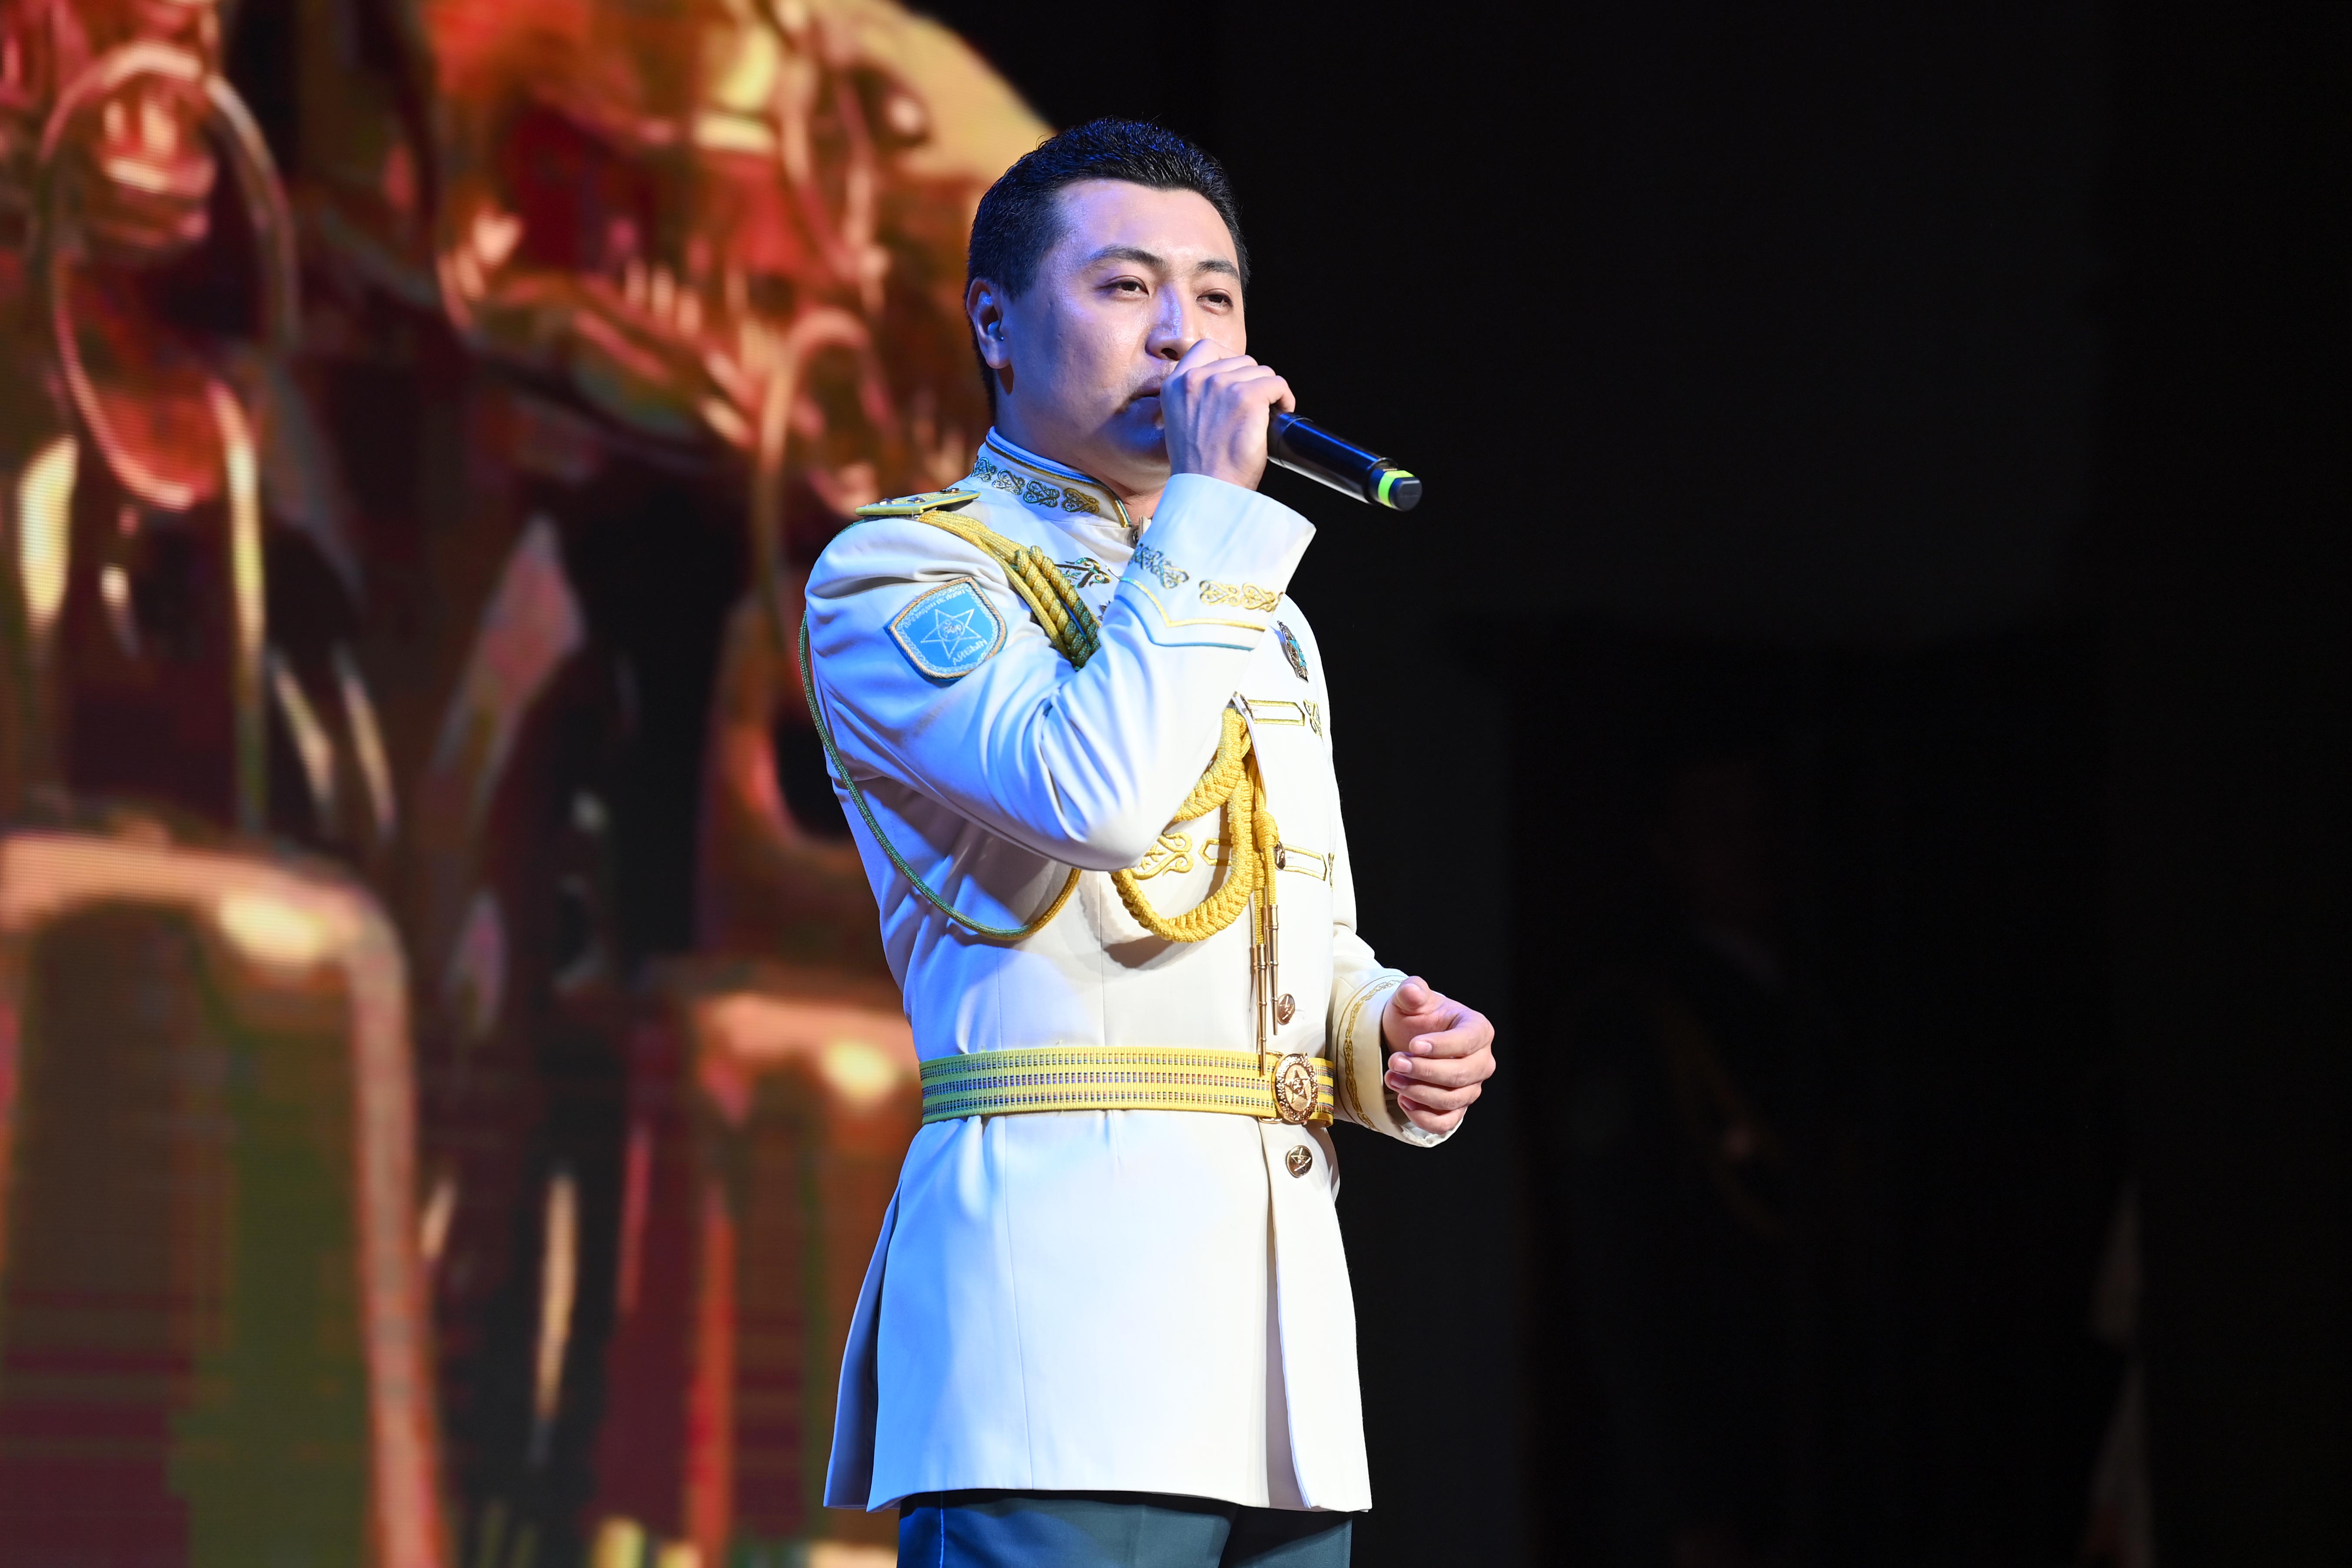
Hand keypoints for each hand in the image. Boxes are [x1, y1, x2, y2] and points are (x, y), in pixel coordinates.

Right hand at [1158, 335, 1293, 489]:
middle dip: (1252, 380)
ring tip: (1268, 413)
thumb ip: (1196, 398)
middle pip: (1240, 359)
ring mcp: (1222, 385)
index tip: (1239, 378)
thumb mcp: (1181, 422)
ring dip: (1269, 390)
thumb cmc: (1199, 466)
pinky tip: (1282, 412)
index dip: (1229, 359)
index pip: (1205, 348)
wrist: (1207, 490)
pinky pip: (1277, 384)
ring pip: (1261, 371)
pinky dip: (1285, 398)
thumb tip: (1226, 386)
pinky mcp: (1247, 397)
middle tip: (1257, 406)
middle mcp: (1196, 379)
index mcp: (1175, 384)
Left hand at [1381, 976, 1495, 1134]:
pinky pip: (1446, 1122)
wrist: (1408, 1042)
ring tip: (1392, 1079)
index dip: (1442, 1046)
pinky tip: (1404, 1101)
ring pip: (1452, 1099)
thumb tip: (1413, 991)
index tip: (1413, 1045)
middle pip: (1461, 1074)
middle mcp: (1482, 1061)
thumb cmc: (1415, 1019)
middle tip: (1395, 1062)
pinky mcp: (1456, 1109)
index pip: (1467, 1041)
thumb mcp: (1409, 1001)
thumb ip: (1412, 992)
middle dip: (1425, 1071)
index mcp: (1477, 1029)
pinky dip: (1424, 1117)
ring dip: (1419, 1092)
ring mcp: (1471, 1087)